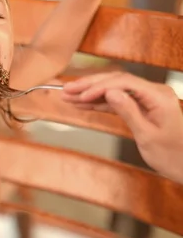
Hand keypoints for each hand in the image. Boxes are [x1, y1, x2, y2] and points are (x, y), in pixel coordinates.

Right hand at [62, 72, 182, 183]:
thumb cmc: (172, 155)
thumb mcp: (147, 136)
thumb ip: (128, 112)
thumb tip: (110, 92)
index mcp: (158, 96)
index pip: (123, 83)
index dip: (99, 87)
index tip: (81, 95)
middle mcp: (154, 93)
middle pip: (117, 82)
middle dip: (90, 86)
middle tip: (66, 89)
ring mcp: (148, 99)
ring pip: (115, 90)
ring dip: (91, 94)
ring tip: (68, 96)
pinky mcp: (143, 107)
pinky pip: (119, 101)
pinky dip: (101, 103)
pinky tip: (84, 104)